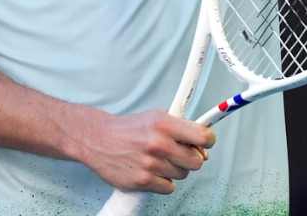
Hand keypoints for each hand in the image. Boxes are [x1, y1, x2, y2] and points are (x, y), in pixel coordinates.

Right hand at [81, 110, 214, 194]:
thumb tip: (203, 146)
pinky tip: (152, 172)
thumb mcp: (156, 117)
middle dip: (191, 158)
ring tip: (159, 161)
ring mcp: (150, 164)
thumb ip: (180, 128)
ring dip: (175, 170)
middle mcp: (159, 143)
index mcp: (164, 124)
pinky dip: (163, 182)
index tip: (206, 143)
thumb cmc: (129, 129)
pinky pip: (169, 188)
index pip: (202, 137)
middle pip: (196, 161)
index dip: (208, 141)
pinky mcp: (142, 181)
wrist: (98, 139)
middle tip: (180, 154)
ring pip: (182, 175)